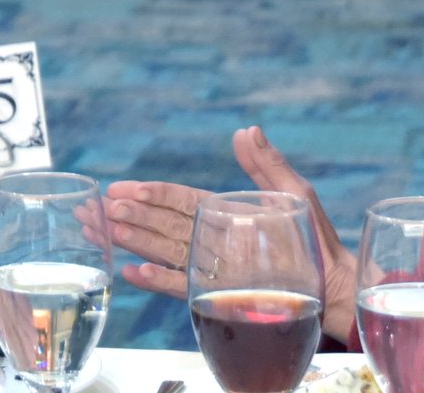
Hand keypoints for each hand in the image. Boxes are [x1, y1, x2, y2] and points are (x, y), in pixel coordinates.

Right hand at [103, 127, 356, 343]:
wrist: (334, 287)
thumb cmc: (317, 239)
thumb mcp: (294, 195)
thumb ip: (266, 165)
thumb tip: (246, 130)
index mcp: (223, 211)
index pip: (177, 200)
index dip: (147, 195)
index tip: (117, 189)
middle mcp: (212, 238)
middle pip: (160, 225)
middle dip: (123, 216)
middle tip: (89, 209)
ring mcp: (212, 267)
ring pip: (162, 251)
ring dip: (128, 242)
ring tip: (96, 231)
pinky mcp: (219, 293)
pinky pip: (183, 286)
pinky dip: (157, 280)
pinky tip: (131, 272)